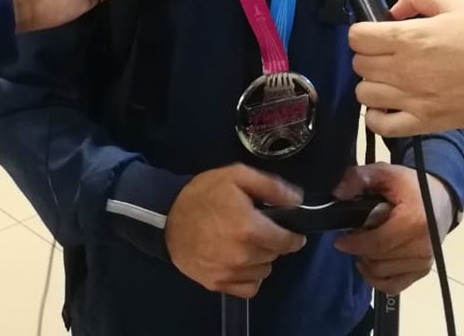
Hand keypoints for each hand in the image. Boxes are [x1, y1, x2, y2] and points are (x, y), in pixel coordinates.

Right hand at [165, 164, 306, 297]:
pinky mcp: (217, 284)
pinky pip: (249, 288)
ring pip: (263, 271)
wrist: (166, 216)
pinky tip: (240, 261)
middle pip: (275, 255)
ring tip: (245, 243)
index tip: (291, 231)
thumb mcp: (237, 176)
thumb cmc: (203, 193)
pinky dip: (249, 276)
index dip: (293, 235)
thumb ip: (270, 186)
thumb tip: (297, 200)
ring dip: (261, 259)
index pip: (287, 241)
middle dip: (272, 241)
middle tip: (257, 228)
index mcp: (249, 227)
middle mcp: (242, 255)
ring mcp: (229, 272)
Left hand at [332, 163, 452, 294]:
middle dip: (360, 249)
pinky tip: (370, 264)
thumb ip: (360, 178)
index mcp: (414, 222)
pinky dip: (377, 279)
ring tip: (364, 244)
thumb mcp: (386, 172)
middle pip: (377, 259)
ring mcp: (424, 262)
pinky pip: (393, 286)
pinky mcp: (423, 271)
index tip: (338, 240)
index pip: (377, 243)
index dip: (354, 243)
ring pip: (382, 273)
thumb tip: (337, 193)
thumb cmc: (411, 186)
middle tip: (354, 235)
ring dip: (367, 262)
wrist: (441, 198)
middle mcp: (422, 246)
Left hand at [351, 0, 463, 136]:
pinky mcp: (425, 122)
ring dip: (373, 83)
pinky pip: (381, 125)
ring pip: (364, 93)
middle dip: (369, 55)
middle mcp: (403, 70)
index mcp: (409, 38)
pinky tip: (390, 106)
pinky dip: (377, 117)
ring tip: (392, 79)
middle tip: (388, 53)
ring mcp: (412, 99)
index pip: (357, 36)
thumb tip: (394, 9)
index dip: (363, 32)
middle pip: (359, 64)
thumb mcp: (454, 2)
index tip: (376, 32)